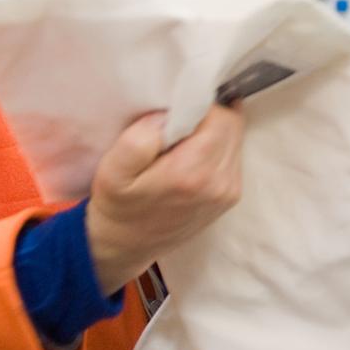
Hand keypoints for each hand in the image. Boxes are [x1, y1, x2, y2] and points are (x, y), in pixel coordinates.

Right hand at [85, 103, 244, 294]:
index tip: (176, 108)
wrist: (127, 246)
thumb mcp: (113, 170)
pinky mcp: (230, 196)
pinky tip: (191, 153)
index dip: (199, 103)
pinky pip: (233, 154)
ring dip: (214, 129)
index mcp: (192, 173)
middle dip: (209, 113)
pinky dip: (217, 145)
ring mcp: (229, 192)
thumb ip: (140, 138)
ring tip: (183, 137)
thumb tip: (168, 114)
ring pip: (236, 137)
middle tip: (179, 119)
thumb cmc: (118, 205)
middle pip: (232, 125)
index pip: (219, 117)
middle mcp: (219, 183)